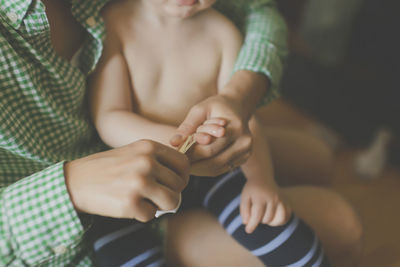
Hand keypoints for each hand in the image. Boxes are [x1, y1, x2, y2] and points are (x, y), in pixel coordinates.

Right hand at [64, 140, 189, 221]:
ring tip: (146, 201)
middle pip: (179, 185)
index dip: (182, 176)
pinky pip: (151, 215)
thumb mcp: (134, 152)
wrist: (76, 181)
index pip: (183, 164)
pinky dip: (142, 214)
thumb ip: (158, 160)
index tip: (173, 183)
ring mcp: (139, 182)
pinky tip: (129, 206)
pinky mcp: (130, 202)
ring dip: (160, 205)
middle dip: (170, 193)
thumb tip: (183, 178)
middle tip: (154, 195)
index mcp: (149, 147)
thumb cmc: (108, 168)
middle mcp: (146, 162)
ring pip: (172, 201)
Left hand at [171, 94, 252, 175]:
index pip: (209, 149)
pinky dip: (206, 168)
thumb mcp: (200, 110)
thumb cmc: (215, 106)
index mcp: (236, 128)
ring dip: (198, 169)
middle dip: (193, 163)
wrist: (237, 107)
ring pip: (216, 169)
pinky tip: (196, 163)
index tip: (176, 153)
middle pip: (213, 162)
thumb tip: (173, 143)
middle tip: (177, 161)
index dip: (190, 153)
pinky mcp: (243, 159)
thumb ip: (187, 126)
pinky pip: (221, 169)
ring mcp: (246, 152)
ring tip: (185, 162)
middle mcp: (244, 142)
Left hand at [240, 180, 291, 232]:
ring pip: (279, 220)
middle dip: (260, 220)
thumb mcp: (244, 197)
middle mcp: (273, 198)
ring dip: (270, 222)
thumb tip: (246, 223)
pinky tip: (273, 218)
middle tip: (256, 213)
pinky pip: (286, 217)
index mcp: (261, 196)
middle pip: (267, 219)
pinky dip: (280, 221)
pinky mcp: (286, 202)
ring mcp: (282, 200)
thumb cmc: (252, 189)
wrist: (262, 178)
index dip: (252, 225)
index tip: (248, 231)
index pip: (257, 215)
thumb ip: (244, 210)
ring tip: (264, 216)